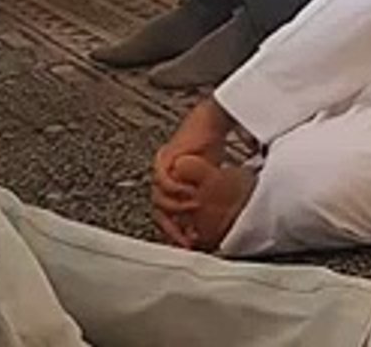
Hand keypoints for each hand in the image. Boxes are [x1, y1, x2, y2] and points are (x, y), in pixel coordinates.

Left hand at [152, 98, 235, 246]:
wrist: (210, 122)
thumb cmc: (211, 149)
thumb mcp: (210, 182)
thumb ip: (204, 201)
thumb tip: (207, 228)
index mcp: (168, 189)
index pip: (165, 220)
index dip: (176, 235)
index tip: (189, 247)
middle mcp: (160, 182)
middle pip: (159, 214)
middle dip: (174, 228)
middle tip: (190, 239)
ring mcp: (160, 171)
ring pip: (161, 201)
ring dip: (180, 209)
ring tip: (197, 213)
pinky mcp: (163, 159)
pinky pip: (166, 182)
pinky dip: (179, 191)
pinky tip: (193, 195)